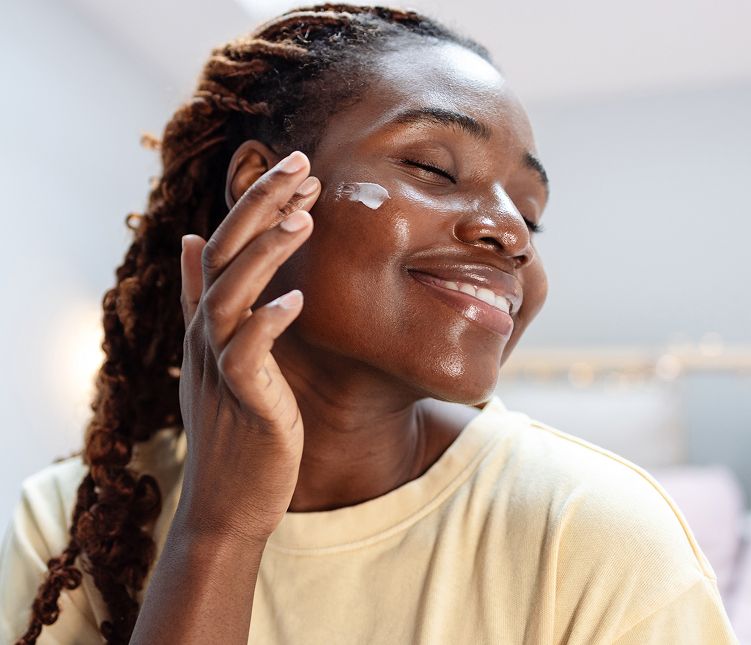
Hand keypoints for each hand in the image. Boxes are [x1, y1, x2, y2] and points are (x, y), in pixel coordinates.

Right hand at [175, 150, 319, 545]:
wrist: (228, 503)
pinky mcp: (241, 399)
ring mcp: (219, 367)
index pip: (226, 244)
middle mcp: (207, 336)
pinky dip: (267, 323)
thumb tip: (194, 239)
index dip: (257, 203)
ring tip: (303, 218)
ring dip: (264, 254)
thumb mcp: (222, 355)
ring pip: (229, 296)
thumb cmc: (235, 427)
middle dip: (261, 205)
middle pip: (225, 255)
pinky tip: (296, 300)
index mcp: (208, 320)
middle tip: (302, 163)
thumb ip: (207, 298)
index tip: (300, 169)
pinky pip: (246, 354)